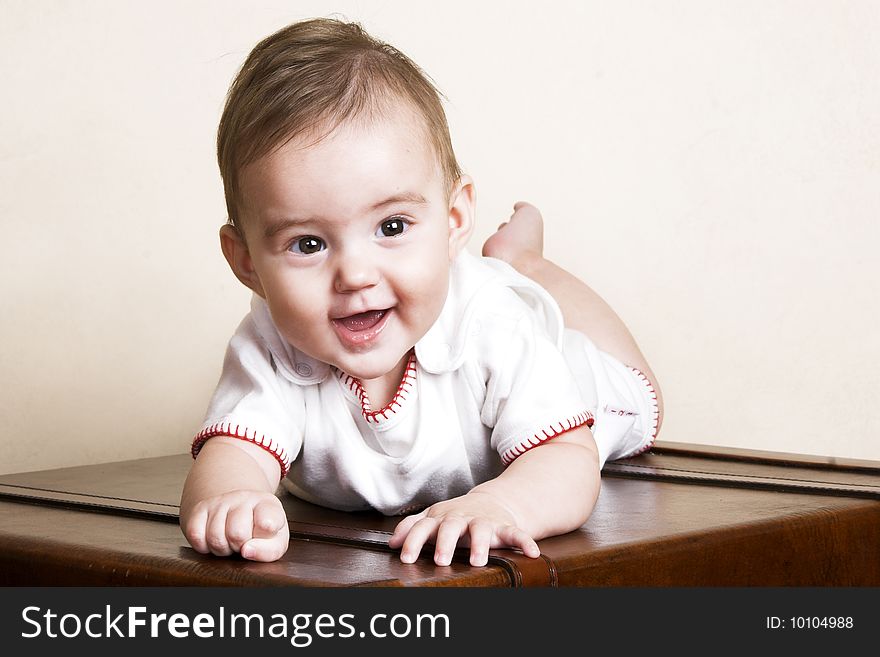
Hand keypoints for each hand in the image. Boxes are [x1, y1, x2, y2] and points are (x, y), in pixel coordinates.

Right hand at [181, 490, 288, 561]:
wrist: (240, 508)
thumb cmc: (260, 529)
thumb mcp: (276, 540)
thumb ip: (270, 550)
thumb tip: (247, 551)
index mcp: (268, 504)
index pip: (267, 524)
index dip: (264, 542)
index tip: (261, 540)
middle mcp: (244, 498)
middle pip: (237, 534)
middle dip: (239, 547)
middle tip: (243, 543)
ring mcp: (221, 501)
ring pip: (215, 537)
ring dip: (222, 548)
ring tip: (229, 541)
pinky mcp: (200, 508)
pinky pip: (195, 535)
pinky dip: (203, 546)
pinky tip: (213, 540)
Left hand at [388, 491, 539, 566]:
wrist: (490, 502)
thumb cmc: (456, 516)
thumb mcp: (433, 517)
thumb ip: (412, 527)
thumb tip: (391, 541)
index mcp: (441, 517)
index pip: (423, 527)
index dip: (414, 541)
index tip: (406, 556)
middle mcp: (461, 518)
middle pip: (451, 527)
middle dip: (446, 542)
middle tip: (441, 560)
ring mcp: (483, 521)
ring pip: (481, 530)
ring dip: (480, 544)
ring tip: (478, 561)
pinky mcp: (504, 526)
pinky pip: (516, 533)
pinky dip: (524, 541)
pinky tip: (531, 553)